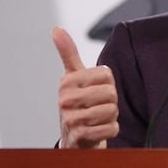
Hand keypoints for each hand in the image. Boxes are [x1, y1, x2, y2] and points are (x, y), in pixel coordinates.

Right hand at [53, 27, 118, 147]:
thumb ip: (68, 53)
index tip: (96, 90)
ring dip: (111, 117)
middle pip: (110, 94)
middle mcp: (65, 99)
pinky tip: (99, 130)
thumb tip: (56, 29)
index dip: (108, 84)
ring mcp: (70, 119)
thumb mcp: (73, 76)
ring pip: (111, 111)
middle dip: (111, 102)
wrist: (73, 138)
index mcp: (67, 82)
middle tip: (99, 106)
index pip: (106, 75)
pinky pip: (110, 128)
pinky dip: (110, 130)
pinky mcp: (79, 137)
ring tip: (98, 118)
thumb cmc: (77, 103)